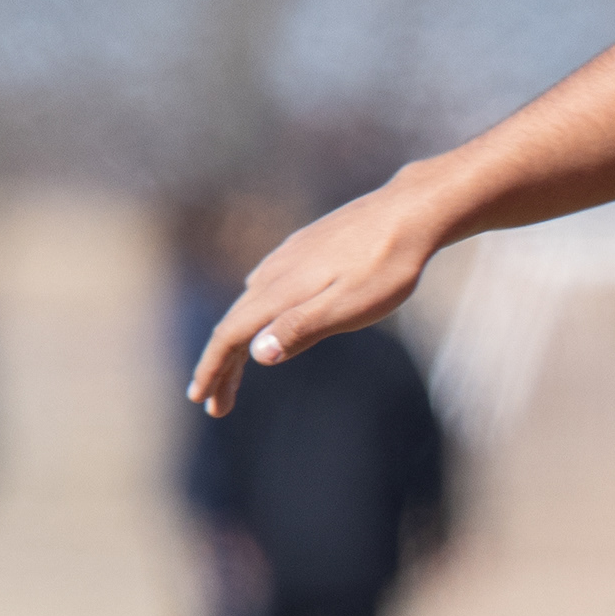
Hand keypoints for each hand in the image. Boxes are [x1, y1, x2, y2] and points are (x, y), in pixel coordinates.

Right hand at [187, 176, 449, 416]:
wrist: (412, 212)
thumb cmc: (386, 266)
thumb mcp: (348, 307)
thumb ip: (301, 328)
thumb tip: (256, 353)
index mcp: (280, 291)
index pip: (231, 336)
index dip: (213, 370)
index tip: (202, 400)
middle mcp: (275, 271)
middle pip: (234, 323)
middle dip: (221, 365)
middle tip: (216, 403)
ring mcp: (289, 256)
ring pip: (249, 303)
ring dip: (238, 339)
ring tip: (237, 366)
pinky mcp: (305, 246)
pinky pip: (266, 284)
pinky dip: (257, 311)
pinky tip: (265, 316)